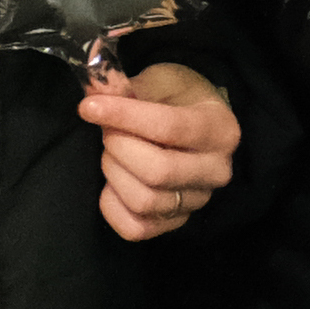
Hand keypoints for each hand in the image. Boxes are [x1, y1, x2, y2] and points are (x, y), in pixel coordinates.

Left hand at [83, 61, 238, 242]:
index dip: (124, 117)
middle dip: (118, 148)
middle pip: (157, 171)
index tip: (89, 107)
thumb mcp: (163, 80)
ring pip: (144, 201)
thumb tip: (95, 93)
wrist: (195, 124)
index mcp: (220, 130)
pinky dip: (113, 206)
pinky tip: (114, 182)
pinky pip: (135, 228)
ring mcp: (198, 201)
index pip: (169, 128)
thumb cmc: (179, 100)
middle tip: (108, 132)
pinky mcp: (176, 222)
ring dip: (114, 173)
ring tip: (113, 154)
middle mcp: (217, 170)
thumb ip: (131, 87)